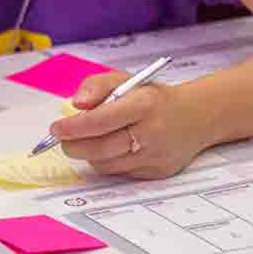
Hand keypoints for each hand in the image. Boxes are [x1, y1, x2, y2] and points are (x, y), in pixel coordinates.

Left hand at [50, 71, 214, 178]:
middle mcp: (152, 132)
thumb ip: (97, 86)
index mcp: (144, 104)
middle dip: (74, 145)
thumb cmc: (154, 97)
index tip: (56, 128)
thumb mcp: (127, 80)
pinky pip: (119, 172)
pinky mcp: (156, 173)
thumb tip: (76, 105)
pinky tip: (110, 148)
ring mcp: (155, 156)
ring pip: (107, 163)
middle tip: (62, 140)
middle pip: (101, 148)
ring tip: (86, 141)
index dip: (74, 127)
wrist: (196, 117)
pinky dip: (107, 162)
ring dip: (89, 154)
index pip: (101, 120)